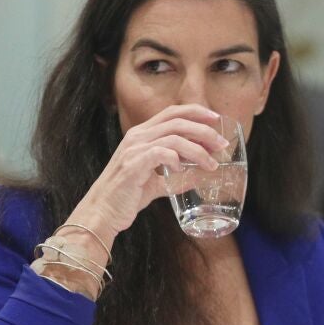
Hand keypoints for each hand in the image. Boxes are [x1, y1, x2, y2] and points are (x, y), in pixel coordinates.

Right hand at [68, 104, 228, 242]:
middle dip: (205, 130)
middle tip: (222, 145)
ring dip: (198, 150)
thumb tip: (200, 177)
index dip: (197, 112)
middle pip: (178, 120)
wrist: (102, 212)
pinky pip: (162, 153)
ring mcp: (135, 148)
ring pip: (175, 137)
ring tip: (212, 164)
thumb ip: (176, 177)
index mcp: (142, 134)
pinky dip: (177, 159)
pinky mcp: (134, 164)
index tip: (217, 119)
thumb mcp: (156, 184)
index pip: (173, 112)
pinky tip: (182, 169)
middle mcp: (138, 136)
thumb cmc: (126, 197)